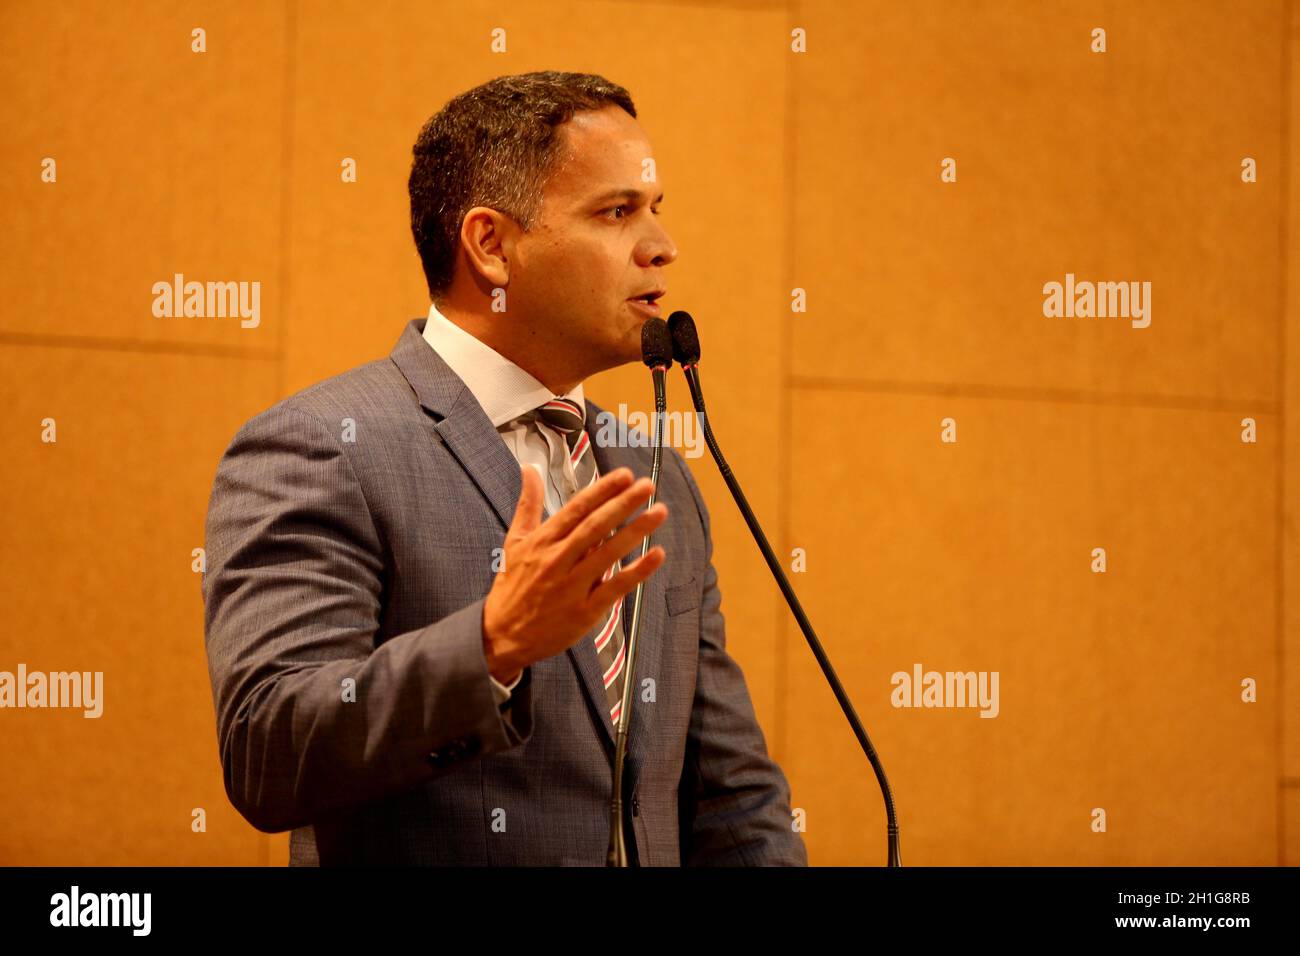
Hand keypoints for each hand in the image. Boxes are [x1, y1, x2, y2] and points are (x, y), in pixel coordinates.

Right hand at [482, 464, 667, 682]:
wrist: (501, 635)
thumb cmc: (512, 586)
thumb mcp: (514, 541)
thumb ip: (528, 504)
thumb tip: (530, 469)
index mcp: (542, 541)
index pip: (576, 509)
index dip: (602, 491)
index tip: (624, 475)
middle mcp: (557, 560)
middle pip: (595, 526)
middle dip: (623, 503)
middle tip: (646, 485)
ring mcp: (572, 586)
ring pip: (608, 553)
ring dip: (636, 531)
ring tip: (658, 511)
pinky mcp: (584, 611)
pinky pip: (615, 587)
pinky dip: (637, 571)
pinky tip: (656, 555)